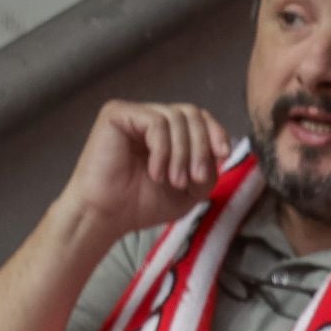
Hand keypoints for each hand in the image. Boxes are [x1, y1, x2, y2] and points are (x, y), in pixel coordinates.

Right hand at [55, 100, 233, 241]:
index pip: (199, 118)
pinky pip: (155, 122)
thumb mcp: (190, 190)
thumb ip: (208, 169)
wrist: (106, 216)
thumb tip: (220, 151)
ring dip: (182, 154)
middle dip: (201, 148)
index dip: (215, 132)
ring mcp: (134, 114)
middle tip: (195, 179)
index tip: (223, 156)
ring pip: (176, 118)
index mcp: (168, 133)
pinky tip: (155, 173)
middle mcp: (151, 118)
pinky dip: (162, 150)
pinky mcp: (117, 114)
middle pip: (192, 114)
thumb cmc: (141, 204)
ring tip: (174, 181)